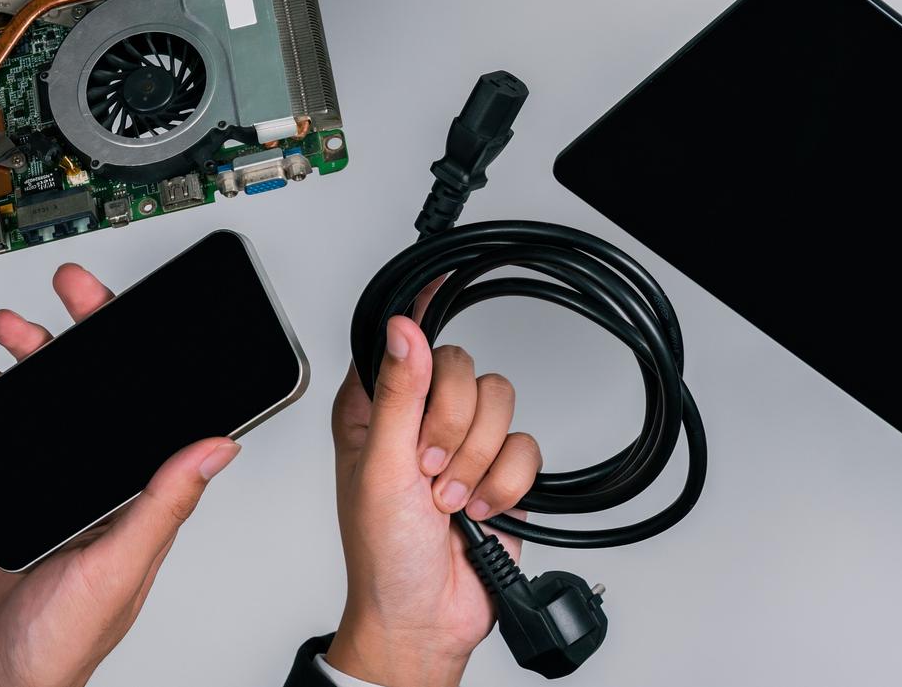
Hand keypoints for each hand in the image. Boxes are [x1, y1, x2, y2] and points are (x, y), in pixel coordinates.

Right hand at [0, 263, 239, 686]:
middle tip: (71, 290)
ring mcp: (59, 498)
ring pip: (52, 409)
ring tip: (12, 332)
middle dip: (84, 336)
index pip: (155, 408)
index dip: (146, 351)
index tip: (135, 306)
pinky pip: (9, 441)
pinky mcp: (15, 509)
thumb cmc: (57, 654)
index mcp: (143, 502)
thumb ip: (162, 505)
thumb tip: (217, 445)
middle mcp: (106, 494)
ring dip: (33, 364)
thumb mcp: (116, 569)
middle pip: (102, 395)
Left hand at [327, 317, 542, 686]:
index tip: (444, 285)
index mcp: (374, 408)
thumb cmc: (381, 555)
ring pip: (499, 402)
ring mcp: (463, 444)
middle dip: (453, 426)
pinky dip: (504, 485)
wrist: (425, 617)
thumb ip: (398, 394)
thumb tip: (404, 327)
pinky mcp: (500, 471)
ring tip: (449, 501)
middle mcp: (420, 417)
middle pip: (463, 366)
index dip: (421, 319)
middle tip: (427, 468)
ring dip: (477, 462)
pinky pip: (526, 446)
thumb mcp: (380, 468)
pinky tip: (478, 511)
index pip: (401, 339)